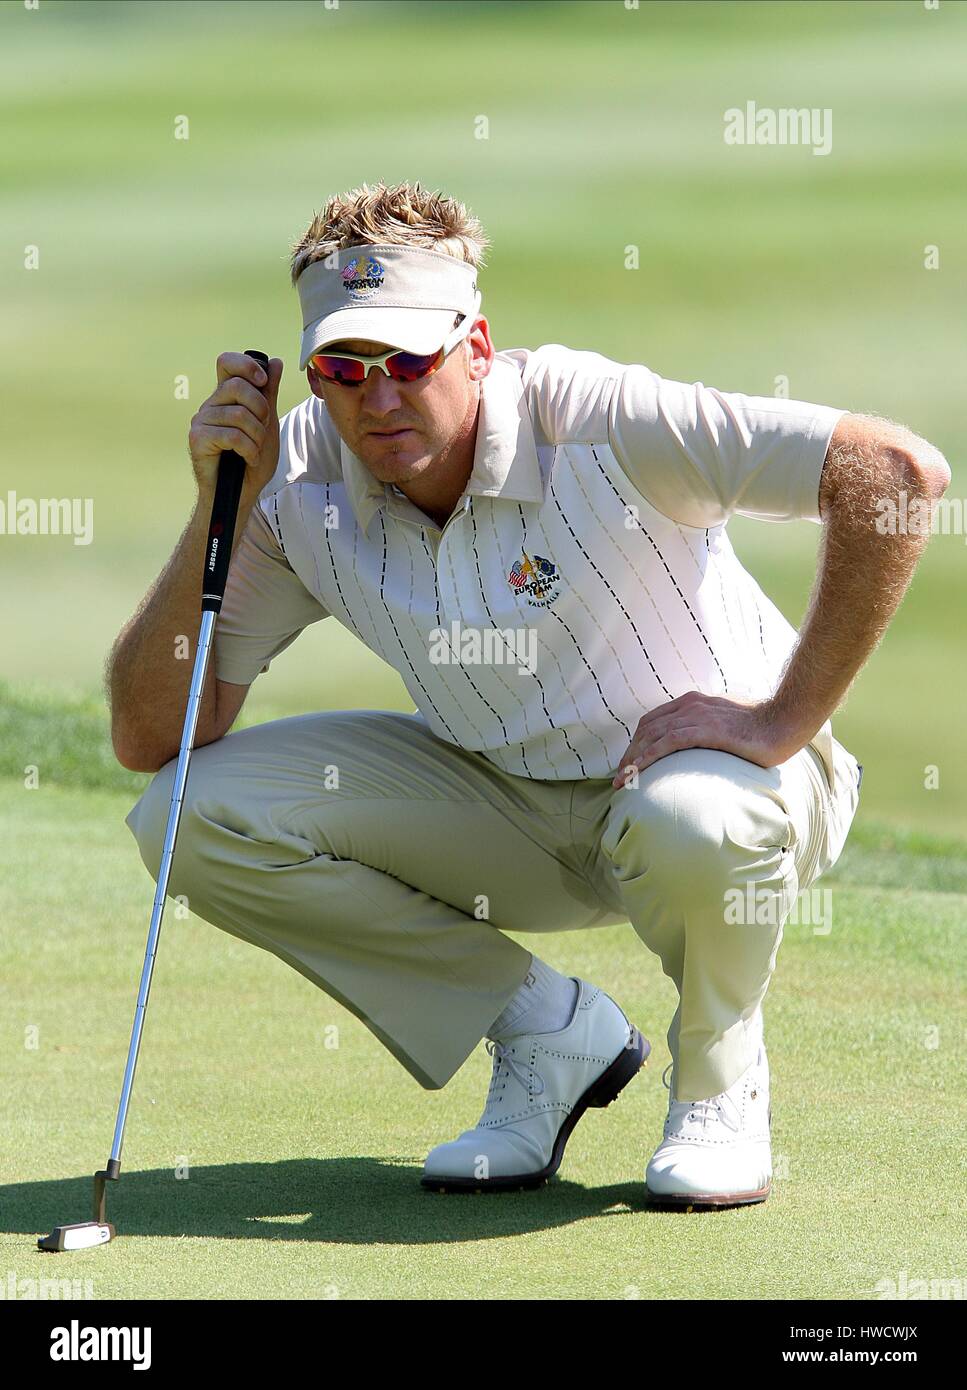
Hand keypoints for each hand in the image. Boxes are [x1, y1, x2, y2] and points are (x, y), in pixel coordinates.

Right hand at [189, 351, 283, 499]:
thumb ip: (269, 393)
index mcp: (226, 396)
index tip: (263, 381)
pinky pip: (232, 435)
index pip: (227, 362)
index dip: (247, 365)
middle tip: (263, 430)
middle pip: (238, 386)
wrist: (241, 493)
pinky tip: (248, 458)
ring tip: (255, 450)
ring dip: (257, 436)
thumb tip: (275, 362)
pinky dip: (248, 450)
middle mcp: (211, 404)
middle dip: (261, 410)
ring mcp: (202, 420)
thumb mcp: (268, 423)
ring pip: (239, 414)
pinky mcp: (197, 438)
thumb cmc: (252, 460)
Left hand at [611, 691, 802, 788]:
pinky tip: (638, 772)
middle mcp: (691, 705)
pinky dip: (649, 757)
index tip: (630, 763)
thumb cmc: (762, 725)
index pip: (654, 721)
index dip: (637, 742)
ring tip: (623, 781)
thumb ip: (710, 729)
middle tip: (620, 777)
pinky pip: (668, 743)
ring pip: (652, 736)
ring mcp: (698, 716)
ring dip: (633, 759)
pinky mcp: (706, 729)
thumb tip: (703, 746)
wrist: (786, 719)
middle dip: (629, 753)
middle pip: (647, 729)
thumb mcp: (728, 723)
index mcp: (694, 702)